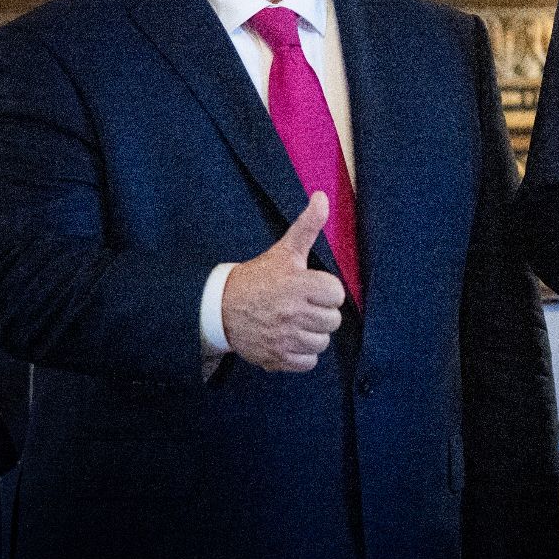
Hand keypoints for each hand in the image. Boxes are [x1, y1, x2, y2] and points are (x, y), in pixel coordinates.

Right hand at [220, 194, 345, 372]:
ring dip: (312, 334)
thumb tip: (322, 197)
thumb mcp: (284, 250)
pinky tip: (290, 339)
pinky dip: (302, 354)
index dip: (326, 291)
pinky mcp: (276, 357)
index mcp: (297, 284)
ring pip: (322, 342)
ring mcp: (283, 337)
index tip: (312, 288)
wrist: (221, 307)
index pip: (337, 294)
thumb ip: (308, 226)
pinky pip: (308, 362)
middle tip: (302, 306)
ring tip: (296, 322)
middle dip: (321, 313)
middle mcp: (291, 312)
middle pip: (333, 321)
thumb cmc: (259, 277)